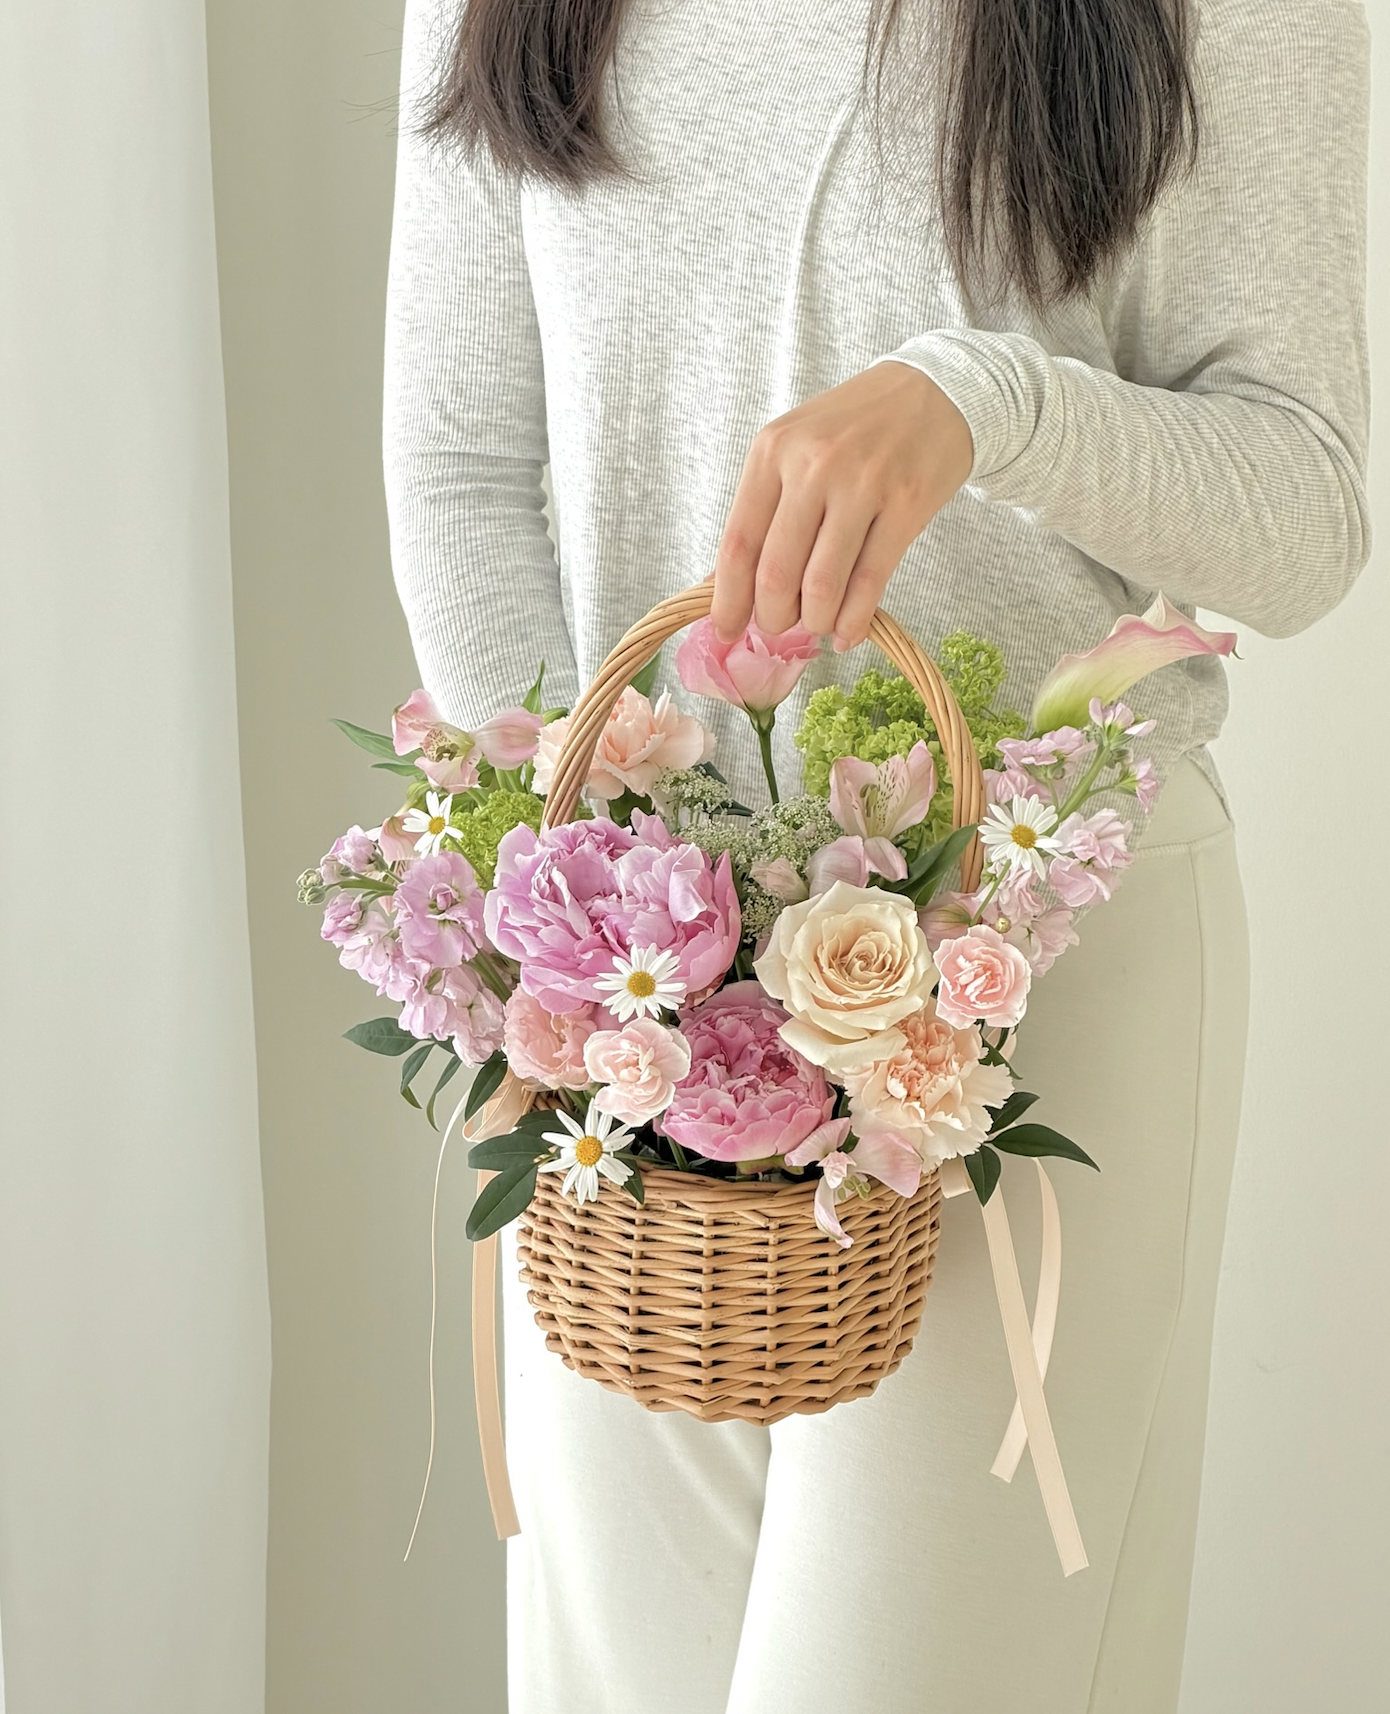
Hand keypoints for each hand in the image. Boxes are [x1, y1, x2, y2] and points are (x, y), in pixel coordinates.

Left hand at [709, 362, 972, 649]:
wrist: (934, 392)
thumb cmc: (856, 427)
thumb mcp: (796, 448)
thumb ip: (767, 508)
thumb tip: (731, 584)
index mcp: (773, 451)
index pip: (738, 543)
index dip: (728, 599)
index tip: (727, 631)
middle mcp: (812, 466)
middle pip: (775, 573)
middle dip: (774, 618)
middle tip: (781, 626)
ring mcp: (861, 486)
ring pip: (821, 586)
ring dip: (814, 621)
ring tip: (817, 624)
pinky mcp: (905, 507)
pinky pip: (869, 583)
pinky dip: (853, 621)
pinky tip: (847, 633)